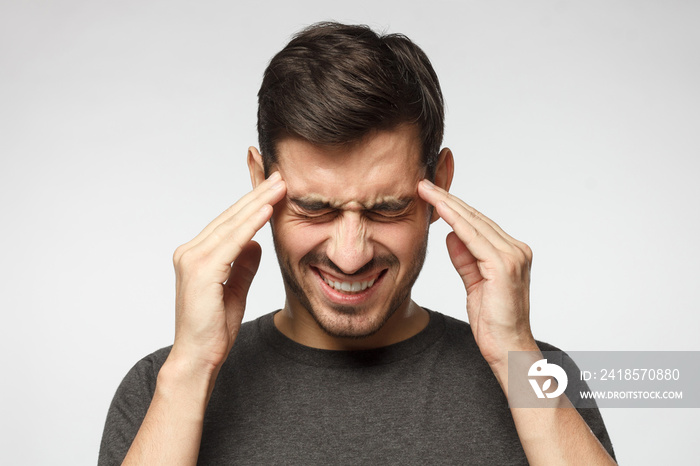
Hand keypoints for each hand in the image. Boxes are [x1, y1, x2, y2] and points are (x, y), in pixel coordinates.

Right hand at [169, 171, 285, 373]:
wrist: (198, 357)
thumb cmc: (213, 329)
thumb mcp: (235, 291)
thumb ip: (243, 265)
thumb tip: (255, 243)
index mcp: (196, 255)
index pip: (229, 223)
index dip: (252, 204)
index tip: (273, 188)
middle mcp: (190, 252)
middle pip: (229, 217)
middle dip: (257, 195)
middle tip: (279, 176)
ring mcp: (192, 260)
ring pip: (232, 224)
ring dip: (258, 202)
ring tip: (279, 185)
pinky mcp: (201, 271)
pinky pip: (232, 242)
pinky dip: (250, 224)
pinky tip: (267, 210)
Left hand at [418, 179, 536, 369]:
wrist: (507, 348)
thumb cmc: (493, 321)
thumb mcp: (474, 285)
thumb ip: (465, 259)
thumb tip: (451, 235)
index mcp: (511, 253)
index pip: (478, 224)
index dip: (454, 208)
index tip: (432, 194)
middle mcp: (516, 249)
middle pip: (476, 218)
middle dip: (448, 199)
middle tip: (424, 183)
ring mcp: (513, 256)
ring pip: (474, 222)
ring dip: (448, 204)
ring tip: (426, 190)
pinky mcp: (504, 265)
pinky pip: (473, 237)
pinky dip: (455, 221)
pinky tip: (439, 209)